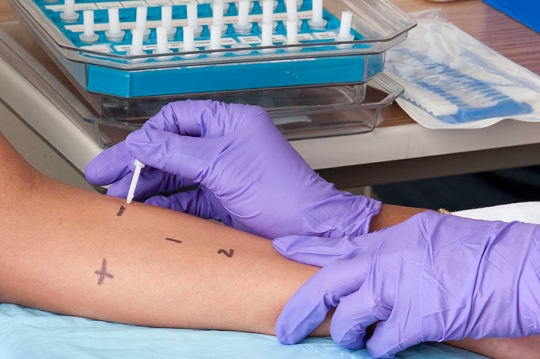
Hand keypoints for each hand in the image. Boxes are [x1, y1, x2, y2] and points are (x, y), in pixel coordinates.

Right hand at [85, 100, 380, 238]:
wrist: (307, 230)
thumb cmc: (280, 191)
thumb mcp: (221, 164)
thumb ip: (176, 151)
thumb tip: (139, 142)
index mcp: (229, 123)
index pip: (177, 119)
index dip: (146, 135)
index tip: (123, 153)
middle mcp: (224, 144)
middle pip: (170, 147)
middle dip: (138, 162)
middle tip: (105, 176)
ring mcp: (221, 172)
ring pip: (175, 174)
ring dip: (147, 185)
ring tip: (118, 198)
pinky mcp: (221, 198)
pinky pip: (185, 197)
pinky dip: (164, 203)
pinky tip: (144, 210)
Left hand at [273, 211, 539, 357]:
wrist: (518, 267)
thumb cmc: (480, 253)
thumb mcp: (428, 237)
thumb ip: (395, 249)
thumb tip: (371, 260)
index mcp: (389, 240)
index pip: (334, 244)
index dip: (303, 247)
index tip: (279, 247)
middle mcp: (386, 261)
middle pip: (326, 283)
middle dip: (300, 308)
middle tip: (283, 327)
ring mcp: (398, 288)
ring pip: (348, 318)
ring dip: (348, 334)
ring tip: (356, 338)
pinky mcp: (415, 319)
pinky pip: (380, 343)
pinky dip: (380, 349)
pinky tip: (389, 344)